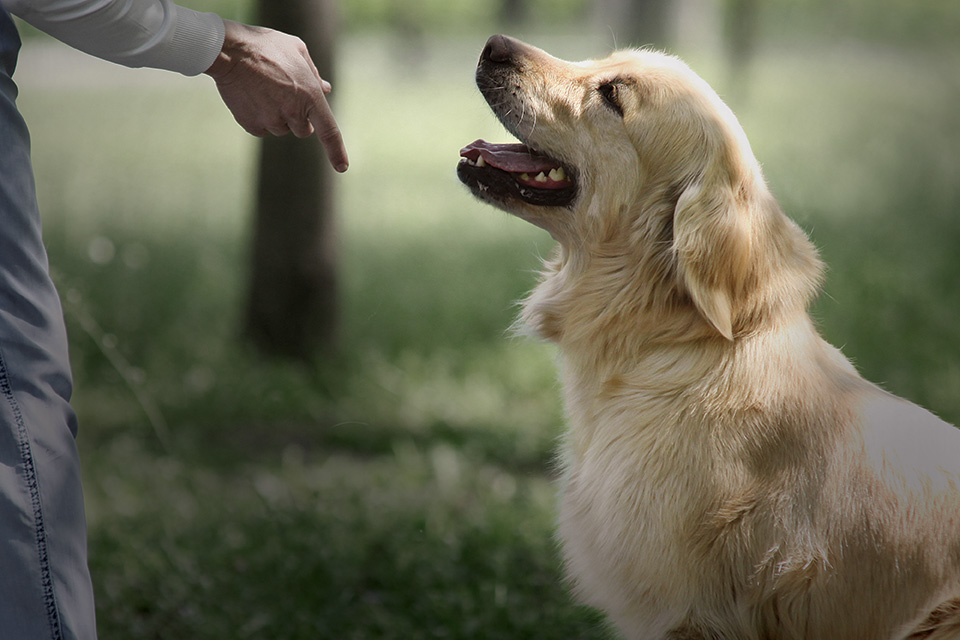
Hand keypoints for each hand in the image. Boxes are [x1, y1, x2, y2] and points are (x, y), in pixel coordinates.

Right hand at [205, 20, 348, 172]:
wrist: (229, 50)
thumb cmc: (265, 46)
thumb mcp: (297, 50)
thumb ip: (313, 73)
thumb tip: (325, 89)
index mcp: (310, 96)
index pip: (329, 132)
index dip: (337, 151)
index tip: (342, 167)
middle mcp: (293, 113)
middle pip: (303, 130)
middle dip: (299, 118)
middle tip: (285, 96)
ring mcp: (271, 121)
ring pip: (281, 129)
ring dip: (278, 116)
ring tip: (264, 90)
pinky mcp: (252, 125)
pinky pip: (262, 129)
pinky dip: (259, 118)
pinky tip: (252, 96)